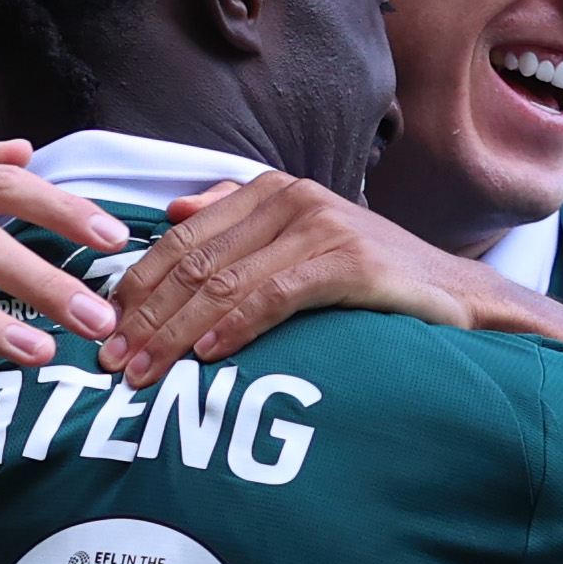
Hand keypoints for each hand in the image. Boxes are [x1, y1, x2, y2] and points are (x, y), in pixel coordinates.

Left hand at [100, 176, 494, 382]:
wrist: (458, 297)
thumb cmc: (375, 280)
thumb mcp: (303, 240)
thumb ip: (241, 222)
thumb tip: (175, 211)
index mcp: (271, 191)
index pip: (183, 239)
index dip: (137, 287)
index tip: (104, 333)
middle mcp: (292, 198)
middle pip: (196, 262)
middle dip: (146, 317)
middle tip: (113, 364)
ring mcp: (322, 226)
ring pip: (225, 282)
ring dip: (176, 333)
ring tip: (146, 373)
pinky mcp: (350, 261)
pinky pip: (274, 296)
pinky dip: (235, 327)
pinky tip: (207, 355)